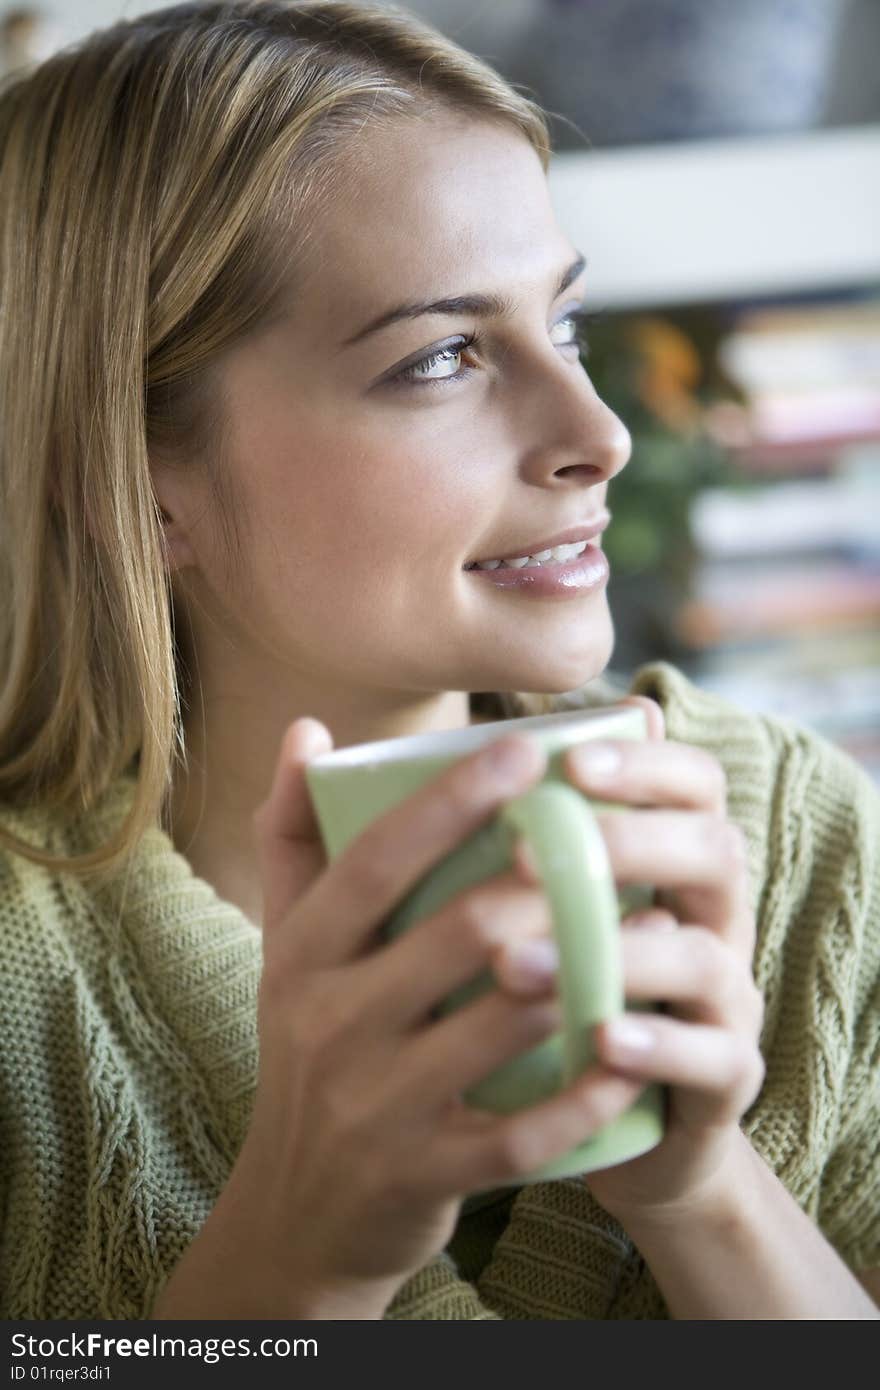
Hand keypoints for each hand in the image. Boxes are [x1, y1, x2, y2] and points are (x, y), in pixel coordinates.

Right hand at [208, 719, 644, 1317]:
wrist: (295, 1211)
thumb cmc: (311, 1046)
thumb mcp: (286, 946)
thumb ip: (294, 836)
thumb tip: (308, 726)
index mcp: (302, 954)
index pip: (378, 859)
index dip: (454, 799)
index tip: (529, 751)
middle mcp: (329, 1023)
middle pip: (458, 933)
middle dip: (547, 883)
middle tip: (613, 842)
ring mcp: (376, 1104)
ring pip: (504, 1022)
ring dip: (586, 972)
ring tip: (652, 929)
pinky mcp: (424, 1174)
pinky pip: (522, 1131)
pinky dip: (586, 1089)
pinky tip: (633, 1047)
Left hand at [514, 695, 765, 1227]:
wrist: (628, 1130)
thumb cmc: (560, 994)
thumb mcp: (540, 913)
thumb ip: (504, 841)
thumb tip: (391, 743)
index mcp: (677, 860)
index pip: (694, 784)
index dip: (644, 764)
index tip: (568, 763)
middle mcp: (715, 918)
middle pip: (713, 852)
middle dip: (629, 844)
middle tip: (528, 854)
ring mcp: (728, 1001)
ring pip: (703, 959)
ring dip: (618, 955)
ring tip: (521, 961)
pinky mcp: (727, 1080)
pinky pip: (711, 1059)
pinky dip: (656, 1048)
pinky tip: (598, 1041)